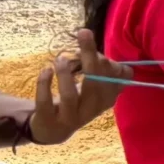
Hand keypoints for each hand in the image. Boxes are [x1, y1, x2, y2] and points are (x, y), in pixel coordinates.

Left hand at [28, 29, 124, 144]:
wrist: (54, 129)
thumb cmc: (78, 100)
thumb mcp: (94, 85)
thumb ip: (95, 64)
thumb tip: (87, 36)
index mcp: (107, 98)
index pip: (119, 81)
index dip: (112, 64)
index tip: (100, 53)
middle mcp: (92, 109)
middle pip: (95, 84)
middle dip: (90, 57)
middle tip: (83, 33)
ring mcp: (70, 118)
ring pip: (70, 96)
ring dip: (65, 73)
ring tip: (61, 58)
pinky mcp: (48, 120)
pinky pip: (45, 102)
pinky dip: (44, 84)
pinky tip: (46, 69)